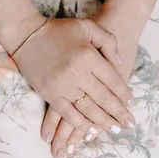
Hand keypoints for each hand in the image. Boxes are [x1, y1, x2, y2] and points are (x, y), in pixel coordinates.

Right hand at [43, 13, 140, 157]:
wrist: (26, 35)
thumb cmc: (58, 30)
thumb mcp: (87, 26)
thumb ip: (108, 41)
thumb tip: (120, 62)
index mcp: (88, 56)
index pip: (112, 80)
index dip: (124, 93)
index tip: (132, 104)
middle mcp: (77, 73)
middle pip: (103, 98)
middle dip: (118, 113)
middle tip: (129, 125)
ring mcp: (62, 86)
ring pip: (88, 109)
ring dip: (102, 122)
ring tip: (114, 130)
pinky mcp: (50, 94)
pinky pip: (68, 114)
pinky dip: (80, 124)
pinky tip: (90, 131)